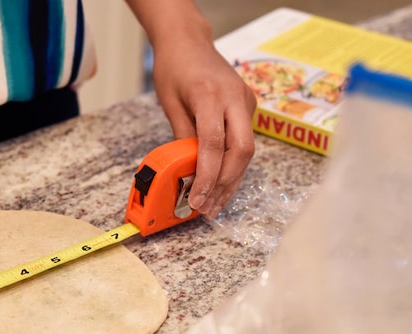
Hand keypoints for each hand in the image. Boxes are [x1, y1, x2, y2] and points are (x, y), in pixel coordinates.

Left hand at [151, 35, 256, 218]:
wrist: (189, 41)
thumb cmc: (174, 69)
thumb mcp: (170, 103)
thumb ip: (182, 137)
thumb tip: (186, 172)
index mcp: (210, 96)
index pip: (213, 145)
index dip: (206, 176)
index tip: (196, 198)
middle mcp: (234, 98)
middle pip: (241, 151)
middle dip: (225, 184)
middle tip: (208, 207)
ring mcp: (245, 101)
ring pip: (246, 150)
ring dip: (231, 180)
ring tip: (214, 204)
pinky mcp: (248, 106)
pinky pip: (244, 141)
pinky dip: (233, 165)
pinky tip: (221, 183)